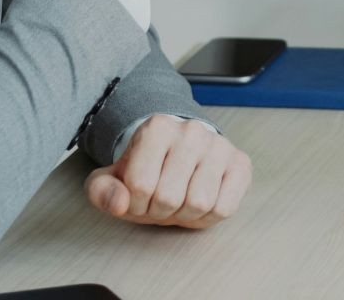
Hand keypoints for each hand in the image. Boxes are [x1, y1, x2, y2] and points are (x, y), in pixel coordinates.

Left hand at [84, 115, 251, 228]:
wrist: (180, 154)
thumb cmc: (147, 170)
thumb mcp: (113, 179)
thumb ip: (103, 191)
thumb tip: (119, 203)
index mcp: (157, 128)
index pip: (140, 185)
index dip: (135, 203)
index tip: (139, 196)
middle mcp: (191, 130)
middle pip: (169, 197)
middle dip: (159, 211)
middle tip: (160, 201)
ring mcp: (219, 145)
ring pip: (199, 203)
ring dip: (184, 215)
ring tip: (180, 201)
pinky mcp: (240, 163)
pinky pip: (224, 208)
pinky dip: (208, 216)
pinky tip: (200, 202)